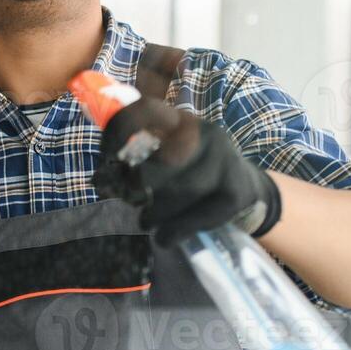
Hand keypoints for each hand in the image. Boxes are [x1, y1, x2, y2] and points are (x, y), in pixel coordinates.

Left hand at [94, 98, 280, 244]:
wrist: (249, 190)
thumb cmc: (197, 175)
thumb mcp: (173, 156)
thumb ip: (141, 159)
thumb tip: (101, 179)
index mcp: (182, 121)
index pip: (146, 112)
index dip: (120, 132)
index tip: (106, 158)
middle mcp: (206, 133)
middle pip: (162, 160)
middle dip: (138, 185)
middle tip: (132, 201)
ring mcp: (225, 161)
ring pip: (182, 189)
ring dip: (156, 213)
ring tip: (147, 222)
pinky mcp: (235, 192)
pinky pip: (200, 215)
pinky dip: (177, 230)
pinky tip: (165, 238)